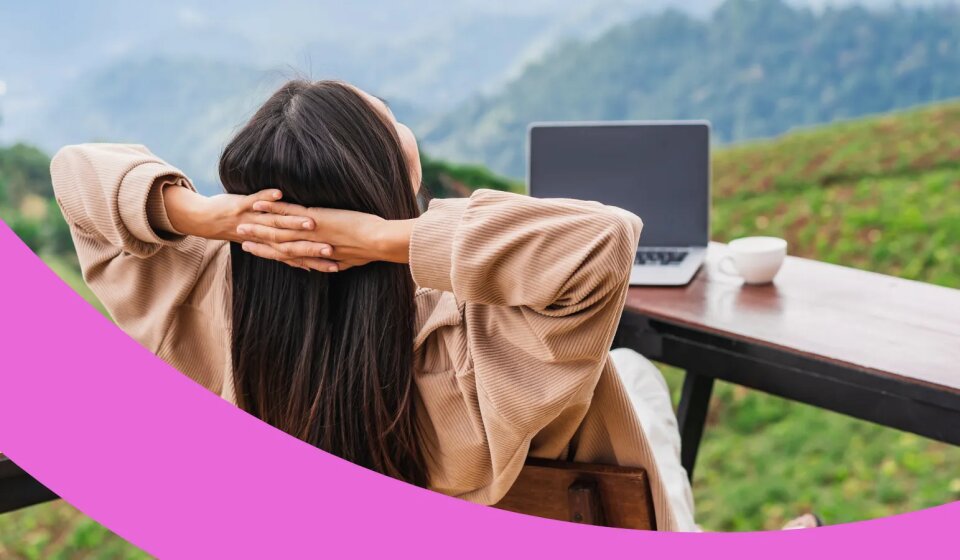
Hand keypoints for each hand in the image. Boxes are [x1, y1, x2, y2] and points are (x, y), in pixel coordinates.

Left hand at [162, 186, 338, 270]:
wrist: (207, 221)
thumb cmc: (239, 229)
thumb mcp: (264, 242)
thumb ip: (286, 249)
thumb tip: (304, 259)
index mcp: (272, 246)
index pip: (298, 256)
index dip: (316, 261)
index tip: (335, 265)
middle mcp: (264, 236)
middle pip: (293, 243)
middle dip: (312, 247)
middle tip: (331, 250)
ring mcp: (253, 221)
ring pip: (277, 223)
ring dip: (294, 222)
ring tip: (312, 221)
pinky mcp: (241, 206)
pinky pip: (255, 200)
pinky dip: (267, 197)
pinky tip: (279, 192)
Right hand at [235, 199, 415, 272]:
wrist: (380, 243)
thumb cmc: (373, 249)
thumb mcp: (352, 258)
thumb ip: (340, 259)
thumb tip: (338, 261)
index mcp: (318, 255)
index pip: (290, 257)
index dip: (272, 254)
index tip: (256, 251)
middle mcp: (311, 246)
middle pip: (279, 246)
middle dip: (259, 243)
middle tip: (240, 239)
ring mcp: (310, 232)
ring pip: (278, 230)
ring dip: (259, 227)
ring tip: (240, 224)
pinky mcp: (315, 219)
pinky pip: (288, 212)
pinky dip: (272, 207)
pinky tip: (258, 203)